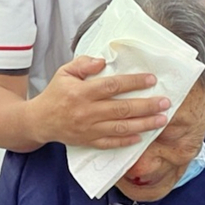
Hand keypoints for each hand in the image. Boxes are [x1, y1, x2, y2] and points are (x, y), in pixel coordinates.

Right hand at [30, 56, 170, 147]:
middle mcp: (87, 112)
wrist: (40, 121)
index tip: (151, 79)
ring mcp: (88, 129)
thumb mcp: (64, 72)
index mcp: (81, 92)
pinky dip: (126, 141)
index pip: (112, 86)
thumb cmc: (56, 93)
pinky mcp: (88, 141)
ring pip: (120, 128)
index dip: (133, 82)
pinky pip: (110, 143)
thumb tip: (103, 61)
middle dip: (146, 106)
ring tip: (161, 120)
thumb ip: (83, 63)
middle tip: (165, 102)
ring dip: (143, 124)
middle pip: (122, 109)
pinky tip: (142, 137)